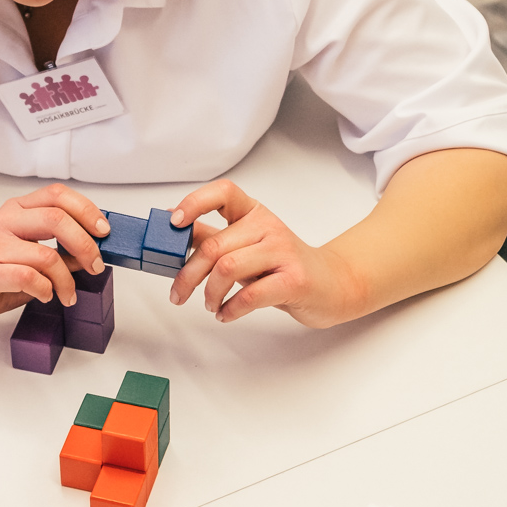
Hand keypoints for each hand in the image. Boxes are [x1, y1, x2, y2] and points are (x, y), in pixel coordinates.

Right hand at [0, 184, 109, 333]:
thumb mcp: (27, 257)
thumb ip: (57, 252)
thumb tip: (93, 252)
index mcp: (15, 211)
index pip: (57, 195)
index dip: (87, 210)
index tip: (104, 232)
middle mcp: (3, 222)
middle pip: (57, 219)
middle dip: (85, 245)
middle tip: (95, 266)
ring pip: (47, 256)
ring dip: (66, 280)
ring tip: (67, 295)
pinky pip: (28, 277)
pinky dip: (46, 290)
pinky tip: (46, 296)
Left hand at [167, 180, 362, 327]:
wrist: (332, 284)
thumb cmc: (283, 265)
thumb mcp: (245, 246)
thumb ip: (212, 237)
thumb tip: (174, 227)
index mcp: (253, 213)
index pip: (223, 192)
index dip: (194, 203)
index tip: (174, 223)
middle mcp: (267, 226)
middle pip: (214, 245)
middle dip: (187, 274)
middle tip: (178, 293)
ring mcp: (282, 251)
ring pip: (227, 268)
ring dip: (209, 293)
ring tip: (210, 304)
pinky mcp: (293, 279)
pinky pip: (250, 295)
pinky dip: (230, 309)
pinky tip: (226, 313)